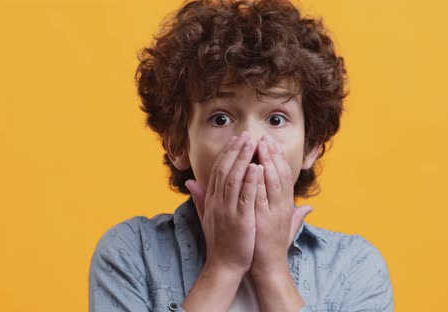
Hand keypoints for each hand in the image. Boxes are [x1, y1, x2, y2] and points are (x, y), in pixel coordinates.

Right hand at [185, 132, 257, 275]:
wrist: (224, 265)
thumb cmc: (220, 242)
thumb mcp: (206, 217)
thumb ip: (199, 198)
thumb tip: (189, 181)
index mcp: (212, 200)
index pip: (218, 170)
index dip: (227, 153)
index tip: (236, 139)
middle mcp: (217, 202)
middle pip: (225, 170)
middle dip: (235, 150)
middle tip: (245, 134)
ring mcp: (227, 210)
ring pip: (233, 179)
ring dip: (243, 159)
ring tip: (252, 143)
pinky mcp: (240, 219)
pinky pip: (244, 196)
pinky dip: (250, 180)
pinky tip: (257, 167)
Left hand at [250, 135, 312, 277]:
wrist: (269, 268)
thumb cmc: (274, 246)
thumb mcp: (288, 227)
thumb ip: (298, 215)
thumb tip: (309, 208)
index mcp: (286, 205)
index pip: (285, 176)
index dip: (278, 158)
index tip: (271, 143)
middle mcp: (282, 206)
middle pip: (280, 174)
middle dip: (272, 154)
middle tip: (264, 137)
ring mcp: (272, 212)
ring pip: (272, 181)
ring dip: (267, 161)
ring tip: (259, 145)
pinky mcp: (261, 219)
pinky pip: (260, 196)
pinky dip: (257, 180)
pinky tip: (253, 167)